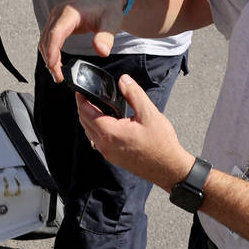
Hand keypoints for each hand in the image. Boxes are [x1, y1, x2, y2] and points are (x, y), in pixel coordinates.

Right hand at [38, 0, 125, 80]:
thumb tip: (102, 52)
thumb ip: (106, 37)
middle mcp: (59, 13)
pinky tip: (57, 63)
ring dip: (48, 57)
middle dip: (50, 59)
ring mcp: (56, 17)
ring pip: (45, 40)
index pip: (56, 33)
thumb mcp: (112, 22)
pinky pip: (49, 38)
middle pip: (47, 39)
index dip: (52, 50)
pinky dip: (50, 51)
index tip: (53, 66)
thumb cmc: (109, 6)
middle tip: (58, 77)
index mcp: (70, 12)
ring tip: (58, 74)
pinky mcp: (58, 22)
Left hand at [76, 74, 191, 188]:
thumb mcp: (149, 113)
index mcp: (110, 133)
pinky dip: (97, 128)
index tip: (80, 89)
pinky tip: (107, 122)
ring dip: (89, 118)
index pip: (86, 113)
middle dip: (83, 107)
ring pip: (90, 132)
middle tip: (87, 95)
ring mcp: (108, 153)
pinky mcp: (113, 157)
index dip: (81, 99)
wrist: (168, 168)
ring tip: (96, 106)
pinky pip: (98, 140)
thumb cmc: (161, 144)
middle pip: (84, 122)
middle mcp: (105, 145)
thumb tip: (124, 80)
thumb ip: (134, 94)